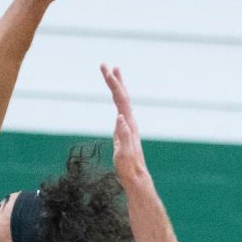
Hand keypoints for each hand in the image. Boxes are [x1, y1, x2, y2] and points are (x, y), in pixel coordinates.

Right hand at [101, 64, 151, 192]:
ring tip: (113, 72)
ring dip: (117, 85)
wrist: (136, 177)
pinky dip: (118, 98)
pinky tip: (116, 97)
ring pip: (123, 100)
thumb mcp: (124, 153)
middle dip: (114, 79)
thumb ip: (123, 136)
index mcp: (128, 124)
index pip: (121, 100)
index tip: (107, 71)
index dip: (114, 84)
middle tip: (105, 64)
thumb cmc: (128, 168)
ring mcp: (128, 125)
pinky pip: (121, 108)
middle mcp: (129, 121)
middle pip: (122, 96)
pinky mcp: (125, 130)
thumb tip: (120, 117)